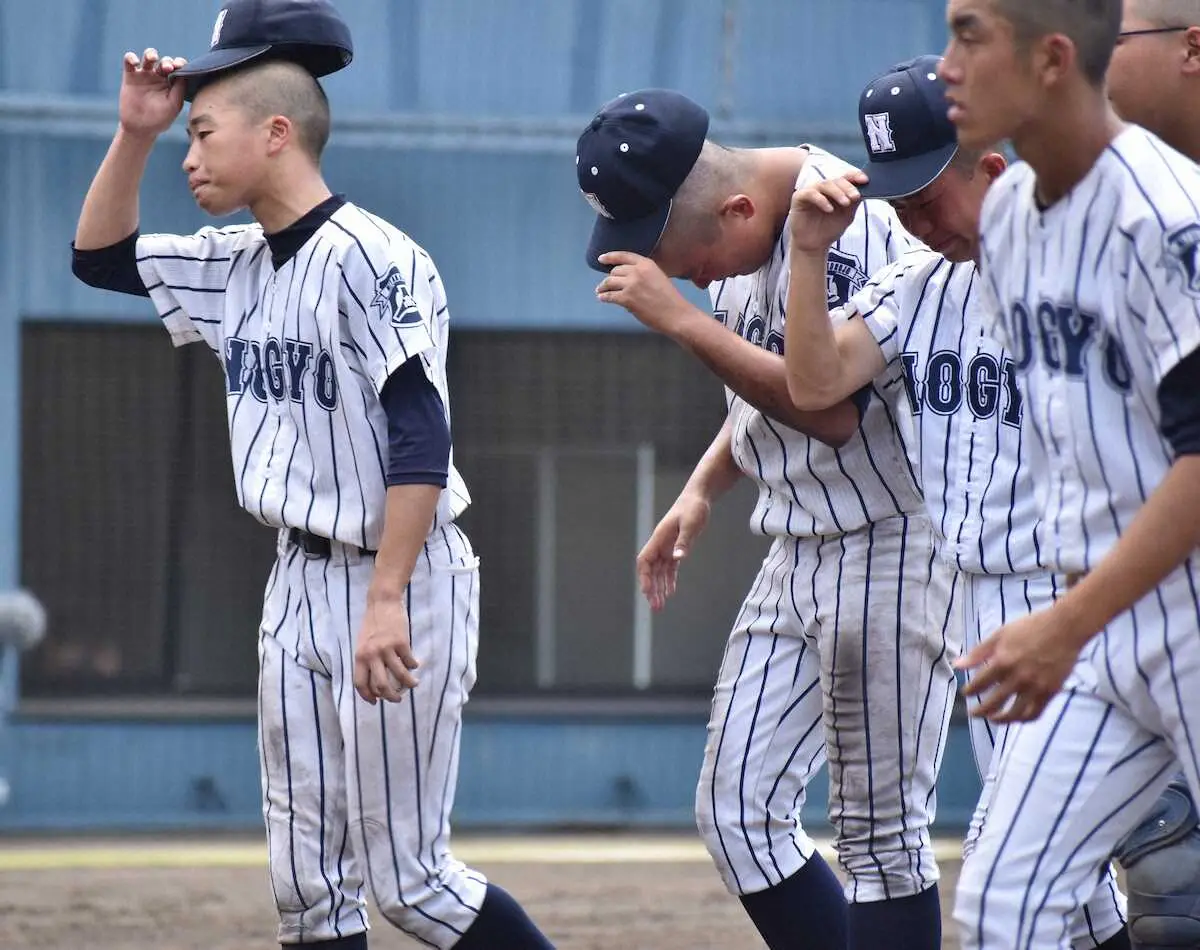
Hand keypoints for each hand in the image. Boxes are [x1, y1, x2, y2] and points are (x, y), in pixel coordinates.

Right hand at [119, 48, 187, 138]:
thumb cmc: (160, 119)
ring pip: (148, 57)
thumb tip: (185, 73)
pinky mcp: (130, 76)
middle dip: (167, 61)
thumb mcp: (174, 105)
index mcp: (172, 83)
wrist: (140, 128)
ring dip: (151, 54)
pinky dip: (131, 58)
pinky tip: (134, 63)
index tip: (180, 65)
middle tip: (168, 68)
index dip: (180, 63)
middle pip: (165, 61)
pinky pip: (129, 61)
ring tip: (152, 58)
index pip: (178, 68)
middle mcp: (159, 77)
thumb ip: (179, 89)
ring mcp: (145, 76)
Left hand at [353, 591, 420, 703]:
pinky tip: (415, 665)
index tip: (376, 702)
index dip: (367, 696)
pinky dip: (413, 666)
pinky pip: (409, 661)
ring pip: (399, 676)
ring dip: (409, 684)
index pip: (360, 683)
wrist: (382, 602)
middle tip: (397, 698)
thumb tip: (375, 682)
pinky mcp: (401, 642)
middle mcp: (372, 655)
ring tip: (413, 684)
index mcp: (360, 656)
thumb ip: (366, 661)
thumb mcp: (363, 643)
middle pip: (381, 685)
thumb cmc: (372, 623)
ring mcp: (387, 648)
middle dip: (391, 697)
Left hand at [595, 251, 696, 334]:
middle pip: (615, 271)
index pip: (623, 256)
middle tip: (607, 285)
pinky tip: (602, 298)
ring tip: (600, 291)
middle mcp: (638, 272)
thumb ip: (643, 274)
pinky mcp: (627, 299)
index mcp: (647, 264)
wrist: (676, 315)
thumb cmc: (670, 300)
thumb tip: (624, 279)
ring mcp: (632, 285)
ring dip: (602, 287)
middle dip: (610, 278)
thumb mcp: (658, 277)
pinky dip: (604, 297)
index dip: (610, 257)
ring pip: (609, 282)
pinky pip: (609, 296)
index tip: (601, 259)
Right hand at [637, 491, 711, 610]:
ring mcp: (667, 548)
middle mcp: (660, 545)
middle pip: (650, 571)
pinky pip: (669, 569)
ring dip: (659, 588)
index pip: (644, 560)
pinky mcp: (676, 549)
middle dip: (651, 589)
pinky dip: (669, 580)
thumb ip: (684, 541)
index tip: (647, 591)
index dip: (644, 576)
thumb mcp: (690, 524)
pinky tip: (670, 592)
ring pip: (659, 572)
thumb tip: (677, 558)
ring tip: (660, 605)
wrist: (698, 499)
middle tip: (656, 607)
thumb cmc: (693, 508)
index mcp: (659, 538)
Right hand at [789, 172, 867, 253]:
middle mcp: (823, 189)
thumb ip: (855, 203)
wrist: (814, 246)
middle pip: (836, 180)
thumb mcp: (847, 216)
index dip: (855, 176)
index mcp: (835, 190)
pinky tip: (829, 209)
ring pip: (824, 184)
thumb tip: (865, 190)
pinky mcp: (799, 198)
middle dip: (847, 187)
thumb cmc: (829, 229)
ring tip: (845, 203)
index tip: (865, 180)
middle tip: (855, 196)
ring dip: (837, 192)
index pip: (845, 177)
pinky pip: (810, 193)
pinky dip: (821, 200)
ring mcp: (810, 192)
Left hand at [957, 606, 1084, 722]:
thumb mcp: (1000, 635)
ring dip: (1000, 720)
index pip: (979, 684)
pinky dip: (1023, 719)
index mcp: (1002, 662)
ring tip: (992, 719)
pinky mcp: (1050, 692)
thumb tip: (957, 665)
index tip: (965, 693)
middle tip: (972, 713)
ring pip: (1014, 713)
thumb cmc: (1029, 628)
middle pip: (993, 703)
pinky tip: (1016, 718)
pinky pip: (1035, 713)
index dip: (970, 691)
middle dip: (980, 711)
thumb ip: (978, 653)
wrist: (1064, 628)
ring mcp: (1035, 687)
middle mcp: (1018, 678)